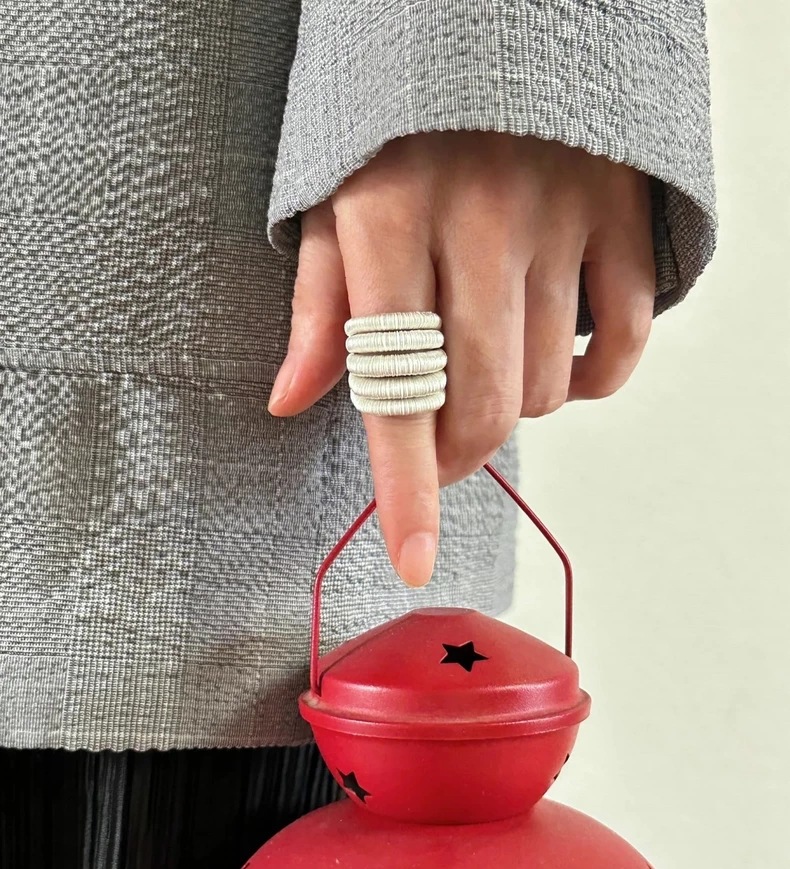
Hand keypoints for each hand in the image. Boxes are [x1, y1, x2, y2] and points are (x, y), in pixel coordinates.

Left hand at [268, 131, 654, 586]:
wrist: (488, 30)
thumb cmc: (395, 128)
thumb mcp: (332, 200)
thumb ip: (316, 308)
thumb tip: (289, 402)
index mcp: (385, 221)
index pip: (393, 388)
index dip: (404, 488)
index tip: (411, 557)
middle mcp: (476, 225)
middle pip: (479, 406)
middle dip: (456, 454)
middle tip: (439, 442)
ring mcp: (558, 220)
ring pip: (546, 385)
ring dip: (512, 406)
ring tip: (487, 365)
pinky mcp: (617, 216)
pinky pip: (617, 341)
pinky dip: (592, 379)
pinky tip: (556, 359)